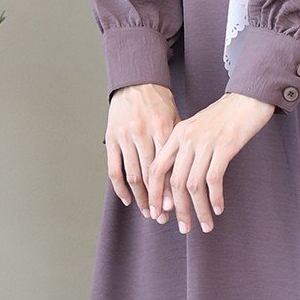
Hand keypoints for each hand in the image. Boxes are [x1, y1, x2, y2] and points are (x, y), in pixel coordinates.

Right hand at [105, 83, 178, 216]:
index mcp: (163, 129)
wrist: (136, 82)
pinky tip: (128, 200)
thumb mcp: (176, 120)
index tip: (178, 208)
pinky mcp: (111, 138)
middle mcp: (143, 133)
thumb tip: (187, 178)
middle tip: (164, 217)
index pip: (169, 166)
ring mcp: (125, 137)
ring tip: (149, 212)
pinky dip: (120, 188)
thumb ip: (179, 146)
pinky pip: (114, 169)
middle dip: (157, 200)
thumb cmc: (160, 104)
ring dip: (141, 198)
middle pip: (151, 176)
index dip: (173, 190)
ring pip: (133, 176)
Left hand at [146, 91, 274, 233]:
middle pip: (174, 181)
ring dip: (198, 209)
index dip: (156, 194)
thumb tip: (179, 184)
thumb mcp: (199, 129)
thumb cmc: (225, 116)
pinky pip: (214, 179)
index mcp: (177, 134)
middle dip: (177, 209)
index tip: (159, 213)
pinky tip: (219, 209)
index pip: (157, 169)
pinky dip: (215, 198)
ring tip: (205, 225)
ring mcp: (205, 142)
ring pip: (193, 185)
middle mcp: (187, 138)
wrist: (249, 97)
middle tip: (183, 228)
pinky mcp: (225, 146)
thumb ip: (187, 150)